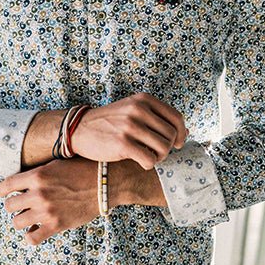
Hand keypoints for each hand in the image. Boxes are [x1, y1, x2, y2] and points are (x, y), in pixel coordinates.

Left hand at [0, 158, 98, 245]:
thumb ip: (38, 174)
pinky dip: (31, 236)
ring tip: (29, 216)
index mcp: (37, 176)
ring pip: (17, 222)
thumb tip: (23, 184)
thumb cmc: (83, 170)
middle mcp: (39, 194)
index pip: (6, 186)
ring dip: (21, 220)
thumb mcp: (56, 165)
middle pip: (9, 206)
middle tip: (21, 204)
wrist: (106, 183)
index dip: (3, 191)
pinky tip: (35, 230)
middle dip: (13, 205)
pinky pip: (32, 238)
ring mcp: (47, 211)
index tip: (5, 194)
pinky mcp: (57, 225)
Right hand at [71, 92, 187, 170]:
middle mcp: (138, 110)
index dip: (180, 134)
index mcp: (144, 100)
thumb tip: (185, 132)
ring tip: (149, 156)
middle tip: (157, 152)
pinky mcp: (122, 144)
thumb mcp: (133, 110)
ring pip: (163, 148)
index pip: (176, 118)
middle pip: (171, 135)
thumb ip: (157, 117)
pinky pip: (150, 159)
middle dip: (168, 148)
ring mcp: (130, 126)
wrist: (80, 129)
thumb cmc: (110, 122)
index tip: (176, 143)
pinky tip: (140, 162)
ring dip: (159, 157)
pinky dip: (149, 164)